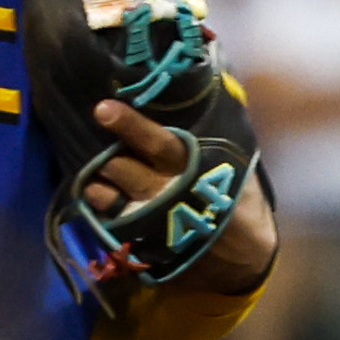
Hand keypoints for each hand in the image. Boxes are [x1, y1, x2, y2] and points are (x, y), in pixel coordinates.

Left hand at [88, 98, 275, 293]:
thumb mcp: (236, 163)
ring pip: (108, 197)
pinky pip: (109, 223)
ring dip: (97, 184)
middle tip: (97, 146)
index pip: (157, 143)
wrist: (243, 253)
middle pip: (122, 168)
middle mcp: (166, 194)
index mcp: (192, 169)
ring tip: (95, 175)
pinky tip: (100, 197)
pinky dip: (101, 208)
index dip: (130, 125)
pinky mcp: (142, 242)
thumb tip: (208, 86)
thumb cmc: (238, 197)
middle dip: (106, 156)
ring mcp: (151, 221)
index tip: (103, 109)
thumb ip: (215, 133)